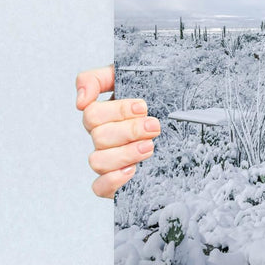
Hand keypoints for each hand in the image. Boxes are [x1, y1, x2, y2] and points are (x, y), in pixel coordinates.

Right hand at [76, 65, 161, 197]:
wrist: (184, 118)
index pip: (92, 114)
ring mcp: (109, 159)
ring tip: (150, 147)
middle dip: (130, 131)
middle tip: (154, 126)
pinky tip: (133, 170)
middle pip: (99, 137)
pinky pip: (99, 187)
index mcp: (104, 114)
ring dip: (125, 154)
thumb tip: (80, 101)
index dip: (118, 111)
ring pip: (98, 161)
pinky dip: (113, 180)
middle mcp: (103, 137)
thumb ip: (97, 79)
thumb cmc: (156, 95)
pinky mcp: (116, 181)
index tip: (143, 106)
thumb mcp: (132, 76)